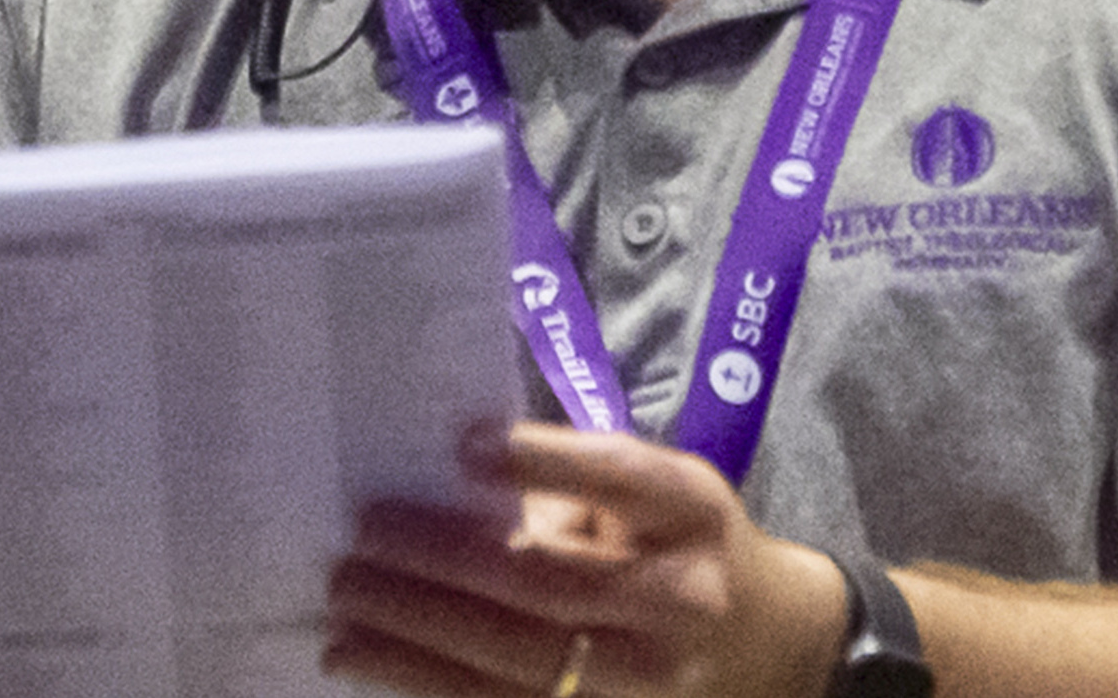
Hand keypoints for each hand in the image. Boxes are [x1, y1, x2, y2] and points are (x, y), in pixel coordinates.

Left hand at [329, 421, 848, 697]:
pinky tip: (365, 659)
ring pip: (518, 667)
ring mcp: (650, 685)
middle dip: (443, 561)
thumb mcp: (659, 497)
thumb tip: (440, 486)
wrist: (773, 649)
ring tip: (343, 606)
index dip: (544, 463)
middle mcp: (681, 600)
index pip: (621, 479)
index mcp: (692, 512)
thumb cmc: (685, 548)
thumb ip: (575, 492)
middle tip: (363, 535)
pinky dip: (428, 686)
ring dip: (415, 638)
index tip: (462, 444)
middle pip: (550, 585)